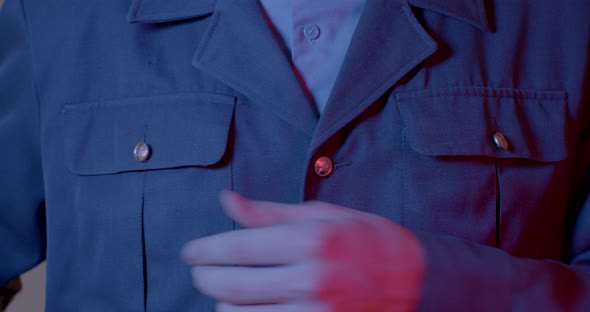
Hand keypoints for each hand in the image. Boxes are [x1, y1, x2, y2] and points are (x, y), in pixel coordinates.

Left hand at [181, 191, 424, 311]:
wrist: (420, 284)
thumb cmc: (371, 243)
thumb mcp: (325, 216)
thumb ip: (270, 213)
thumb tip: (227, 202)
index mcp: (311, 241)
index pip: (237, 247)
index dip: (204, 249)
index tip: (191, 251)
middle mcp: (311, 279)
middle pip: (229, 284)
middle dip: (204, 276)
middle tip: (201, 269)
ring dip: (224, 302)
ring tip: (231, 290)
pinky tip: (249, 308)